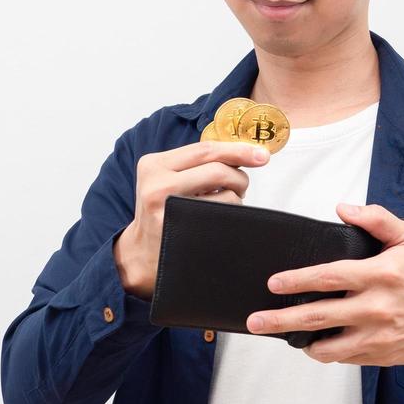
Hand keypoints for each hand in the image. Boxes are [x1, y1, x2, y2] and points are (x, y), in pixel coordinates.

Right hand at [114, 140, 271, 300]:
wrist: (142, 253)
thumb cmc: (164, 210)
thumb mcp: (167, 179)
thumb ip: (197, 163)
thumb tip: (247, 153)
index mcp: (154, 164)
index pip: (205, 150)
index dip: (238, 150)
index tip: (262, 155)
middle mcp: (156, 184)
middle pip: (218, 171)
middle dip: (239, 178)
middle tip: (242, 187)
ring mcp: (166, 209)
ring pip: (226, 195)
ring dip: (236, 200)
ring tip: (225, 207)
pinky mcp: (179, 231)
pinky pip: (223, 217)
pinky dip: (231, 215)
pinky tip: (221, 220)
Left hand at [245, 202, 403, 365]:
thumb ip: (376, 219)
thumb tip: (343, 208)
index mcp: (380, 274)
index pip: (328, 277)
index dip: (297, 280)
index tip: (274, 283)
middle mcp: (376, 307)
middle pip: (317, 316)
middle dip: (280, 319)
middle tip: (256, 320)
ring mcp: (377, 335)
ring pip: (327, 346)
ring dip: (300, 341)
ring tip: (283, 335)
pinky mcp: (380, 355)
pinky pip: (343, 357)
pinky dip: (326, 351)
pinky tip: (315, 343)